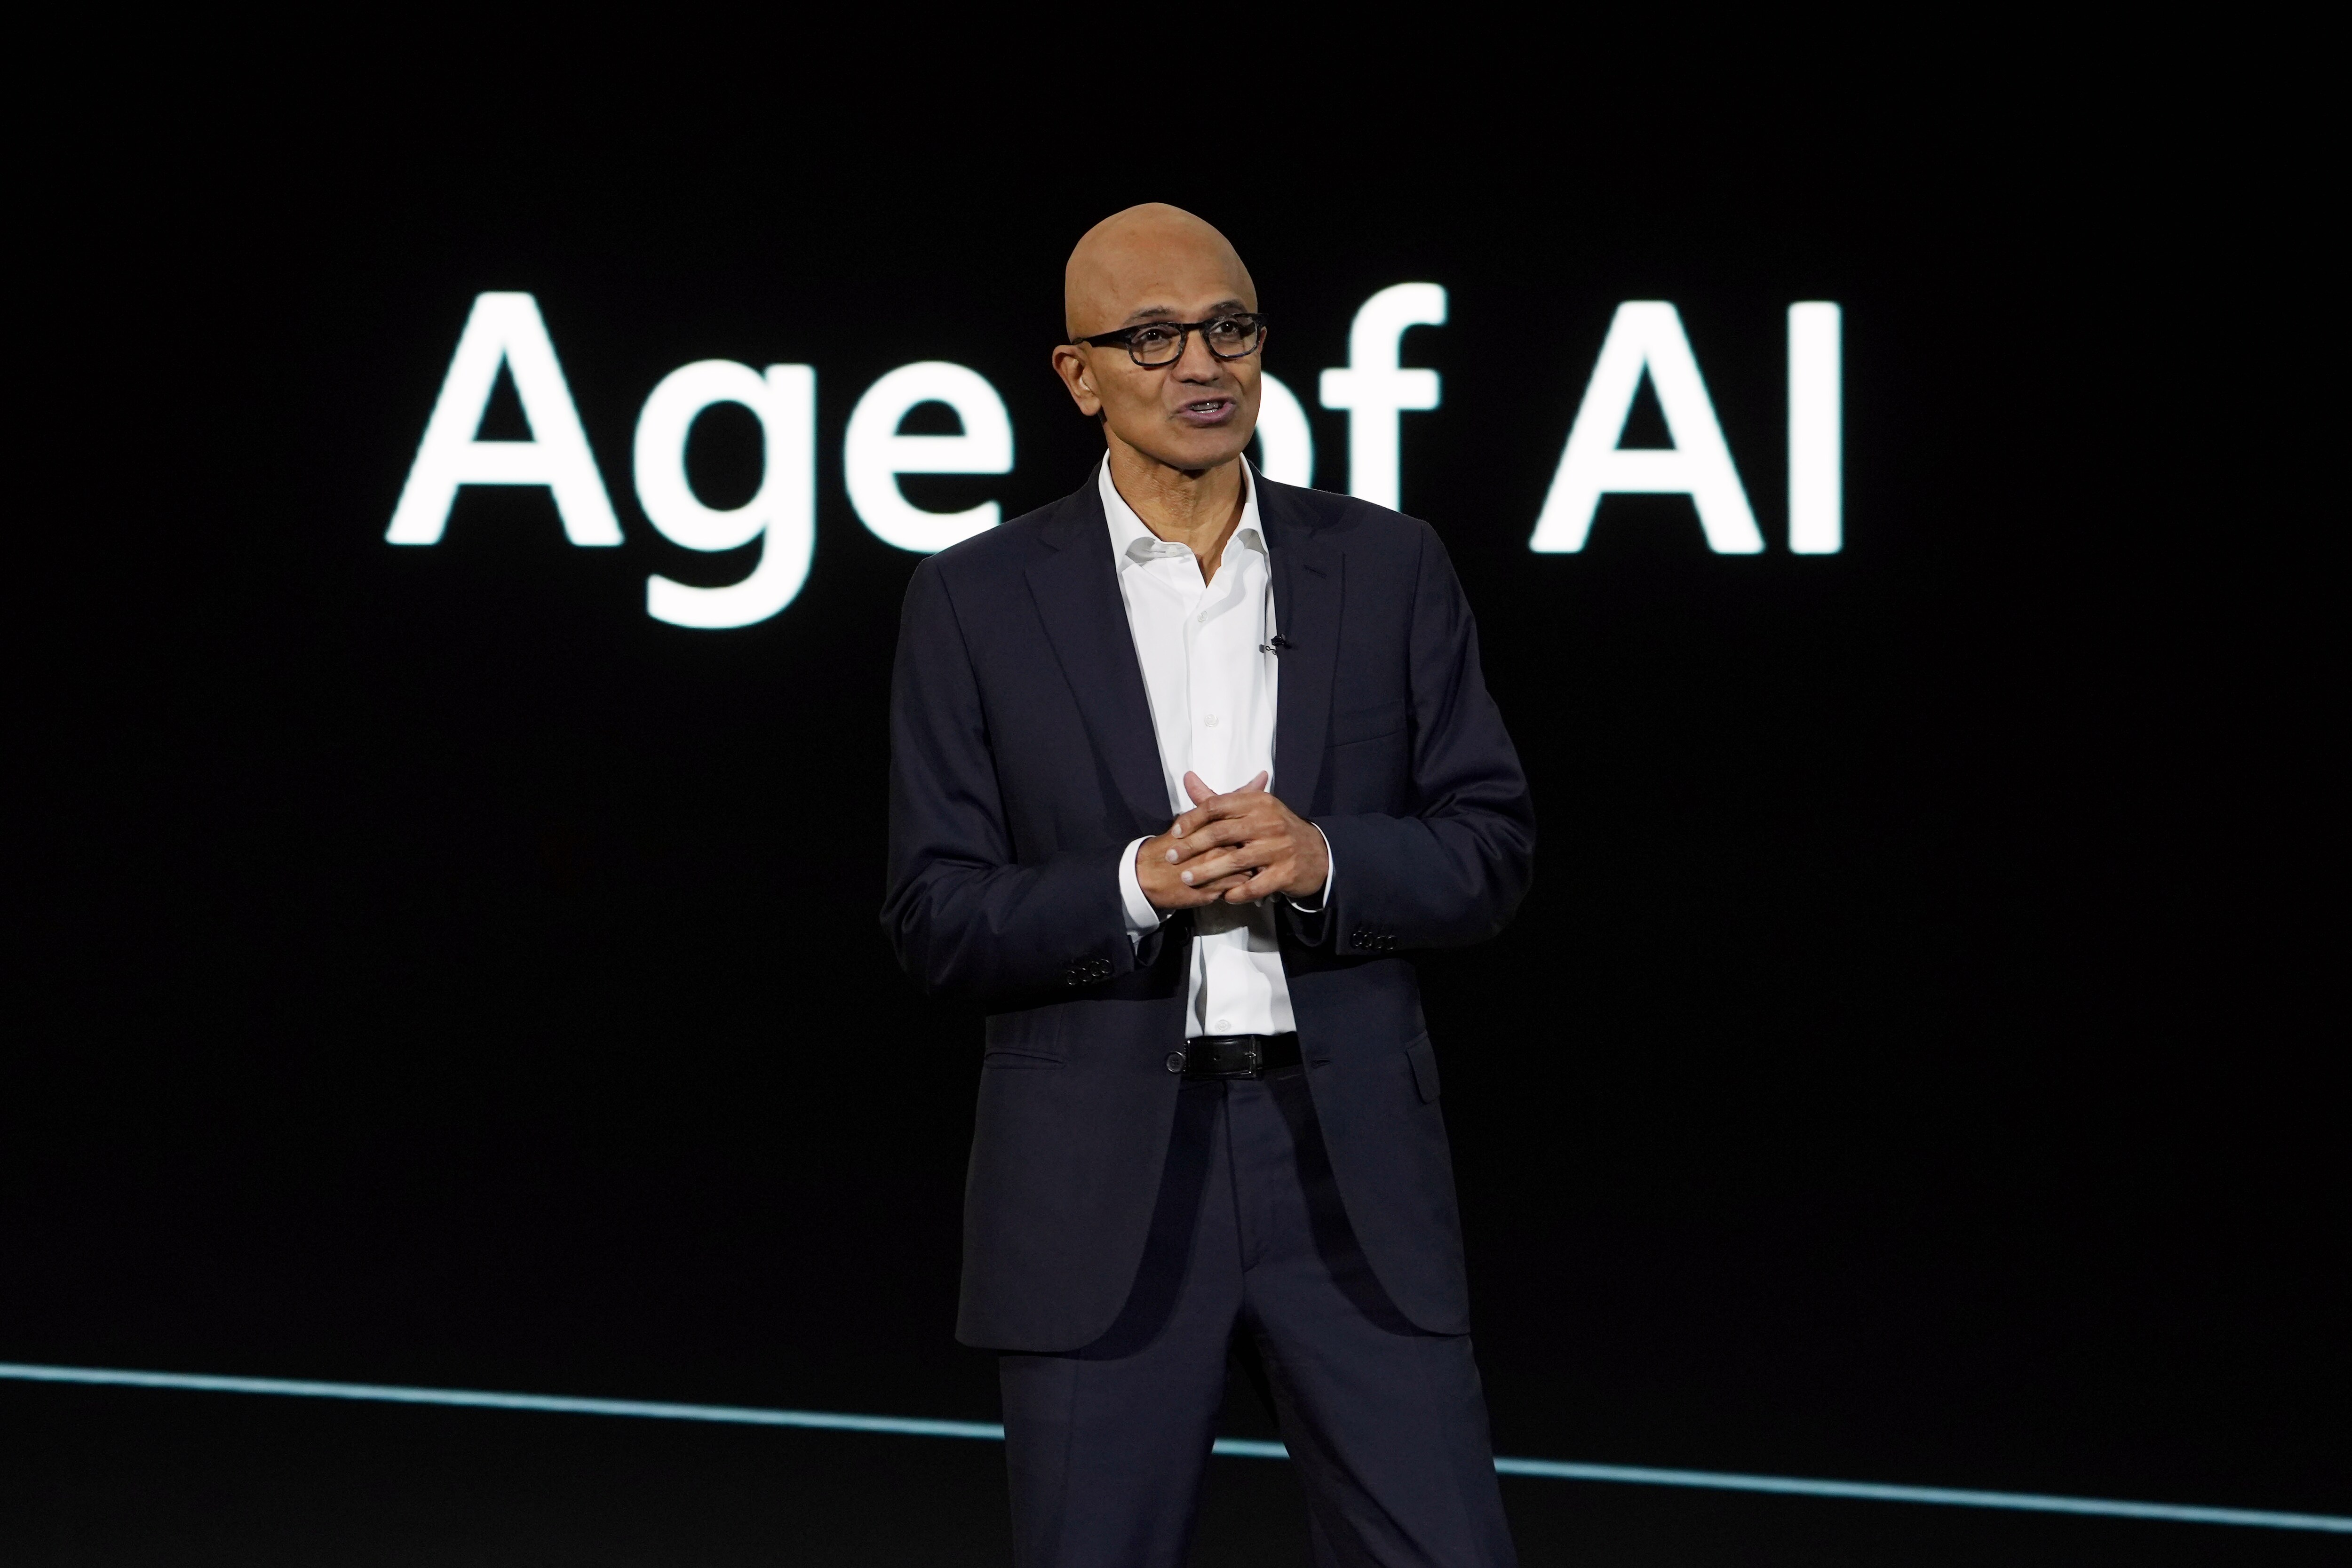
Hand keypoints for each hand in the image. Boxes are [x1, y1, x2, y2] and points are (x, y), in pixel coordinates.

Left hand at [1153, 770, 1328, 906]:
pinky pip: (1256, 885)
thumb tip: (1188, 778)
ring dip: (1208, 872)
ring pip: (1235, 861)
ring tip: (1187, 879)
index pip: (1217, 806)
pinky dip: (1237, 892)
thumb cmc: (1276, 829)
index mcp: (1258, 803)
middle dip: (1192, 847)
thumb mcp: (1252, 809)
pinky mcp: (1285, 873)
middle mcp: (1268, 822)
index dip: (1193, 818)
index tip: (1176, 832)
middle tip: (1172, 857)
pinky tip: (1223, 896)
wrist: (1318, 853)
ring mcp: (1278, 848)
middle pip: (1221, 833)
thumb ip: (1218, 800)